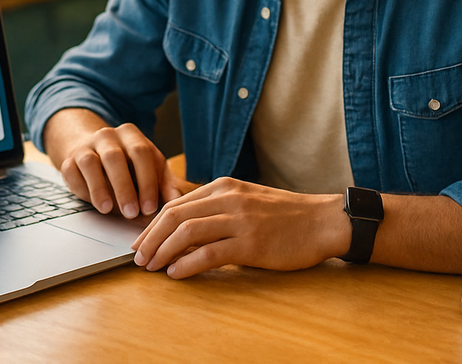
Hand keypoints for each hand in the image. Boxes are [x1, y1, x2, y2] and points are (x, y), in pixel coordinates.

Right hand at [56, 120, 184, 218]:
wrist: (91, 150)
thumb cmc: (127, 165)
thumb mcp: (149, 168)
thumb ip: (164, 183)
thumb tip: (176, 200)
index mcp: (131, 134)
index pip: (142, 153)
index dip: (147, 181)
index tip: (150, 207)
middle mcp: (107, 136)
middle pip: (115, 158)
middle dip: (124, 188)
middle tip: (132, 213)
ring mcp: (85, 146)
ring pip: (90, 163)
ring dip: (100, 189)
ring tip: (109, 210)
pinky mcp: (68, 160)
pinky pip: (72, 173)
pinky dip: (83, 190)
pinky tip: (95, 205)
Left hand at [131, 177, 348, 278]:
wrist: (323, 221)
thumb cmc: (286, 215)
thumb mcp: (246, 198)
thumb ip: (217, 207)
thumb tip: (183, 224)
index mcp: (224, 186)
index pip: (176, 204)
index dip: (153, 224)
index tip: (141, 241)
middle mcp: (228, 199)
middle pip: (174, 215)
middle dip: (150, 238)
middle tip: (138, 257)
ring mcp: (239, 220)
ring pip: (186, 232)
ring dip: (163, 251)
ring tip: (152, 268)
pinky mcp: (251, 243)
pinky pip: (209, 253)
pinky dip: (186, 264)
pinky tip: (176, 273)